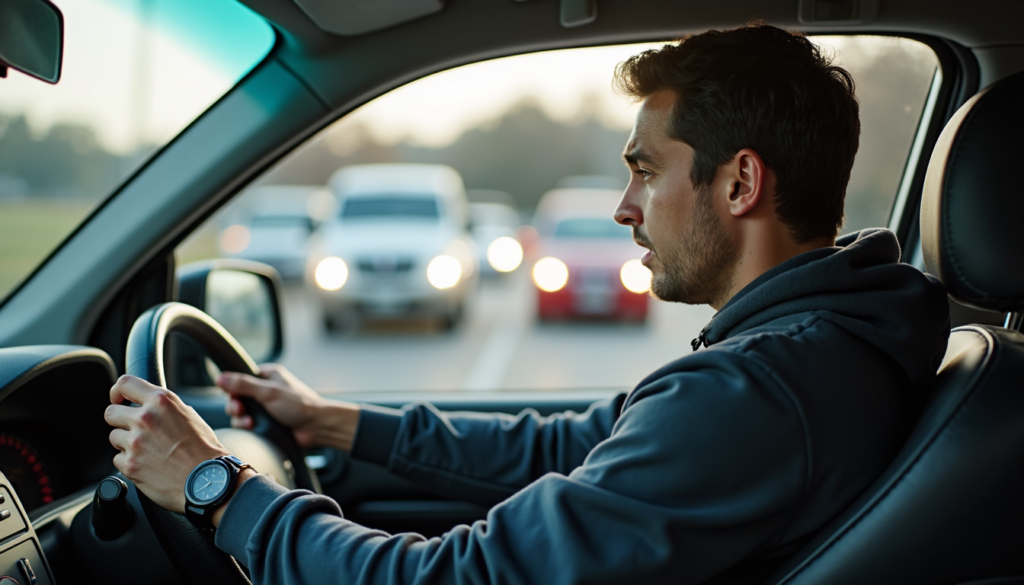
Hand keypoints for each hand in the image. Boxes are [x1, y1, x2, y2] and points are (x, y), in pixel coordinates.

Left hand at [105, 375, 229, 512]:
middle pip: (111, 412)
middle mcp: (145, 418)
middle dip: (120, 421)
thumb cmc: (204, 450)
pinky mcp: (129, 464)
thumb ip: (165, 407)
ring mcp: (135, 442)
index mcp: (161, 401)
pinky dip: (129, 462)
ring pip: (114, 437)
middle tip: (134, 430)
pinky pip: (117, 459)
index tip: (119, 399)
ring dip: (126, 443)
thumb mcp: (190, 415)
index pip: (124, 384)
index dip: (118, 392)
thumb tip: (149, 406)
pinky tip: (148, 464)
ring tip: (149, 451)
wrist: (207, 480)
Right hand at [218, 364, 360, 450]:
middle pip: (237, 397)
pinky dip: (247, 426)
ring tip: (249, 422)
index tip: (233, 395)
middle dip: (235, 405)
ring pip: (241, 412)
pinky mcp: (267, 423)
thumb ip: (244, 385)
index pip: (241, 378)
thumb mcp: (269, 392)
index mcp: (268, 375)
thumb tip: (220, 378)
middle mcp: (266, 390)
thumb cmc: (299, 405)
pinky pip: (248, 424)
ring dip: (241, 418)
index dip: (233, 388)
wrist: (317, 427)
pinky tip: (253, 428)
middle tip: (240, 410)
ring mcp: (266, 407)